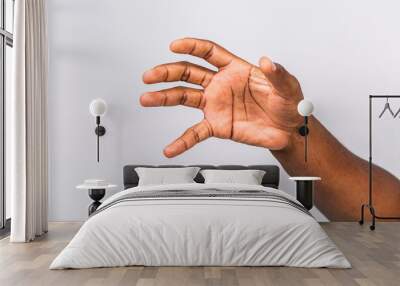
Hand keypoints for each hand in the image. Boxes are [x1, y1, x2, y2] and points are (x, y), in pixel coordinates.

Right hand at [141, 38, 303, 157]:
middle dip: (167, 72)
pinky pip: (195, 133)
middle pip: (188, 73)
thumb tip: (266, 61)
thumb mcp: (288, 86)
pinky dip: (182, 141)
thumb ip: (277, 73)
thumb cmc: (287, 104)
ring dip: (164, 98)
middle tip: (150, 76)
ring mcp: (216, 106)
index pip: (209, 53)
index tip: (175, 46)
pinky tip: (170, 148)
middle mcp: (220, 86)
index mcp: (235, 70)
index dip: (192, 47)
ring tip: (147, 99)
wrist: (288, 131)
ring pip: (184, 98)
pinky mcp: (217, 126)